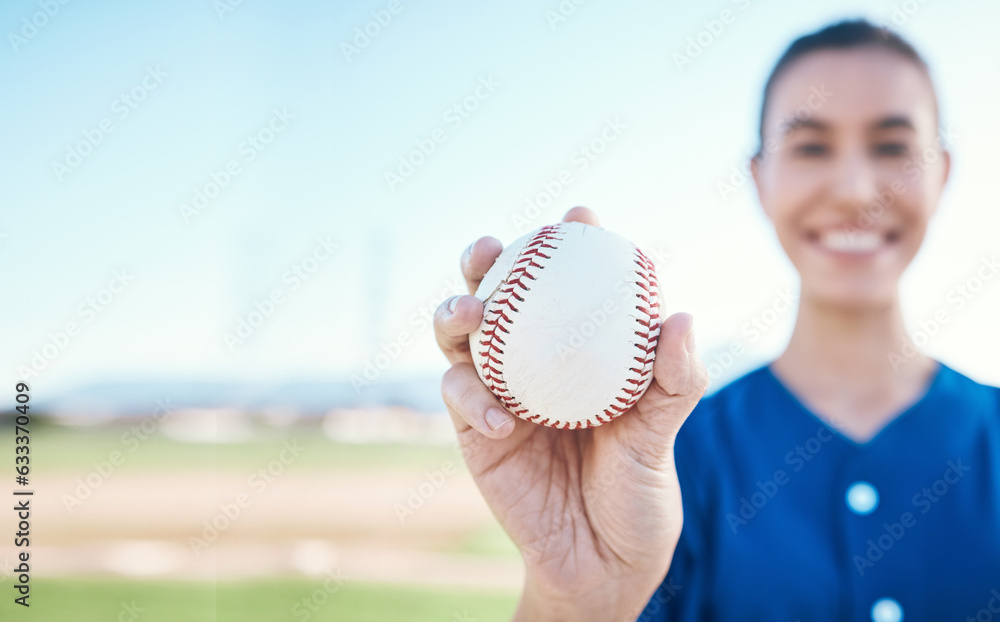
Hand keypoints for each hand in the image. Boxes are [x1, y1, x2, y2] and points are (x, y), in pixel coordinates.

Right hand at [434, 207, 708, 619]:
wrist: (604, 559)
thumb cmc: (638, 488)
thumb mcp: (661, 432)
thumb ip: (675, 379)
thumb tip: (680, 317)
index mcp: (582, 350)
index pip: (569, 283)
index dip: (568, 241)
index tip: (578, 214)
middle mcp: (536, 360)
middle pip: (497, 292)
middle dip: (486, 258)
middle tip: (495, 248)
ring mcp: (500, 390)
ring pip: (460, 334)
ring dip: (456, 312)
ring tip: (472, 313)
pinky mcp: (473, 429)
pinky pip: (459, 397)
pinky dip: (472, 397)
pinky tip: (502, 419)